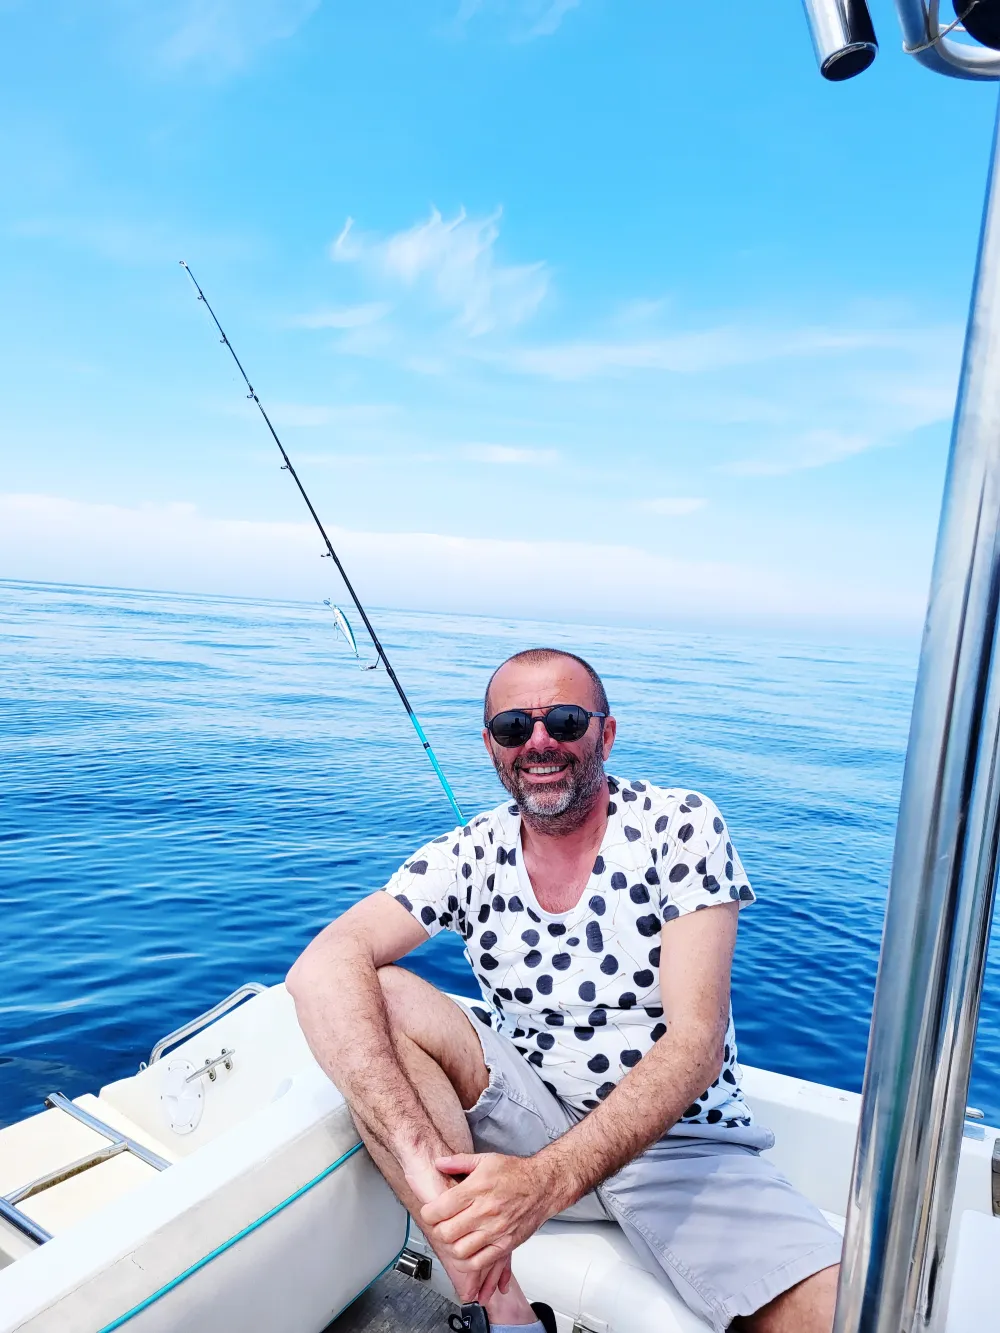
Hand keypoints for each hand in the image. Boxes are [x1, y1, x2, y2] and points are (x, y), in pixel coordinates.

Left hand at [419, 1152, 557, 1272]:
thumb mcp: (486, 1159)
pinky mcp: (505, 1245)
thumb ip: (458, 1162)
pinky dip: (468, 1262)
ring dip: (452, 1246)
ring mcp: (495, 1230)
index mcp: (476, 1189)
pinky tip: (467, 1251)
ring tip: (454, 1237)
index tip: (430, 1212)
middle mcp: (484, 1211)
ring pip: (460, 1250)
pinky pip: (480, 1262)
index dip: (429, 1213)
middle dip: (438, 1230)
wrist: (542, 1186)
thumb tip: (439, 1163)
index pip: (439, 1209)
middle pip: (446, 1233)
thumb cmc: (515, 1173)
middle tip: (441, 1225)